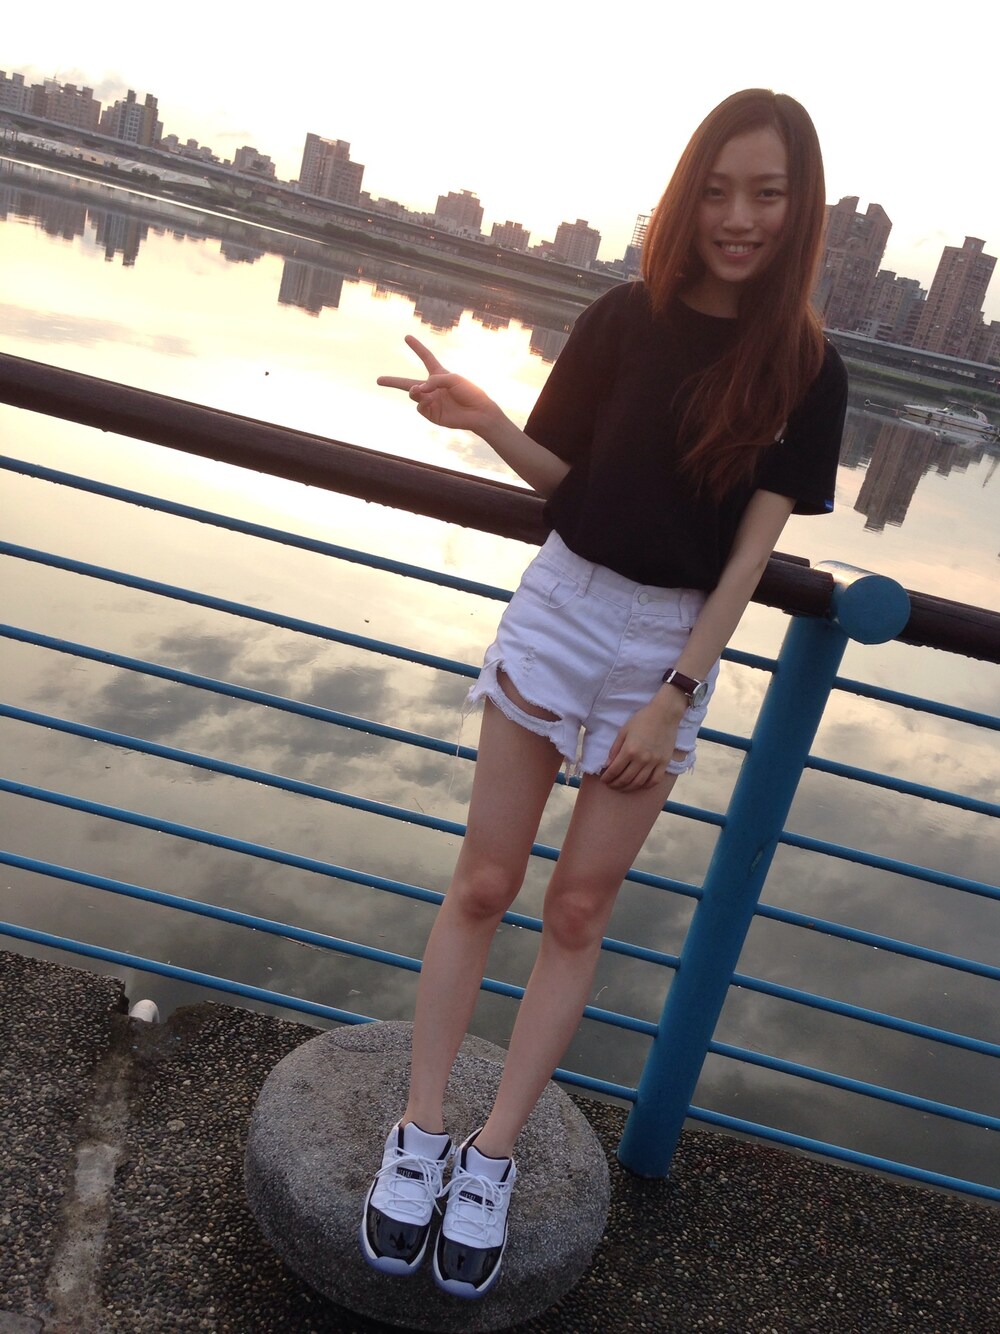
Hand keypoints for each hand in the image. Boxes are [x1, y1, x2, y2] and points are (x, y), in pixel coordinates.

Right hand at [377, 335, 498, 432]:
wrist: (478, 413)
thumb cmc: (469, 392)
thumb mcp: (453, 379)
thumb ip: (434, 380)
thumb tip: (418, 391)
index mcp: (439, 374)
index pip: (426, 357)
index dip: (417, 347)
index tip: (407, 337)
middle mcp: (432, 388)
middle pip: (408, 383)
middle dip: (392, 382)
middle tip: (378, 380)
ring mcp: (431, 401)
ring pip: (413, 394)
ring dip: (414, 391)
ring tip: (419, 391)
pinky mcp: (431, 414)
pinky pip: (419, 406)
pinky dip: (422, 402)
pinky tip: (430, 401)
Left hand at [600, 696, 685, 792]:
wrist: (664, 714)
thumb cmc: (642, 719)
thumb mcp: (624, 731)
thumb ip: (615, 749)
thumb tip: (607, 765)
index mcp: (629, 750)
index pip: (614, 770)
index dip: (607, 778)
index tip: (603, 780)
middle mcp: (642, 759)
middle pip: (625, 779)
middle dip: (615, 784)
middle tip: (610, 785)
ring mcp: (654, 762)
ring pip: (639, 783)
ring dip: (628, 788)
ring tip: (622, 787)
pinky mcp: (664, 763)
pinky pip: (654, 780)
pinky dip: (645, 786)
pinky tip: (639, 785)